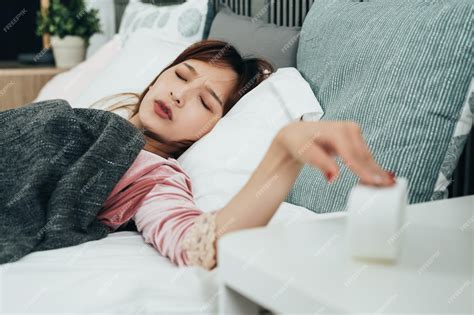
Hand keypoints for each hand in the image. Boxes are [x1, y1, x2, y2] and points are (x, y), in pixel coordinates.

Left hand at [276, 120, 394, 185]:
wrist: (296, 135)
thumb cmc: (298, 142)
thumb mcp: (304, 152)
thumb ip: (320, 163)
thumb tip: (334, 175)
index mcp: (335, 130)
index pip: (352, 154)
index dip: (363, 169)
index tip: (372, 181)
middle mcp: (347, 128)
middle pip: (363, 155)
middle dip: (375, 171)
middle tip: (387, 186)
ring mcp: (353, 132)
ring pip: (367, 156)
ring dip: (376, 170)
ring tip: (387, 184)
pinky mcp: (355, 139)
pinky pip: (365, 155)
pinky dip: (372, 167)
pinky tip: (379, 176)